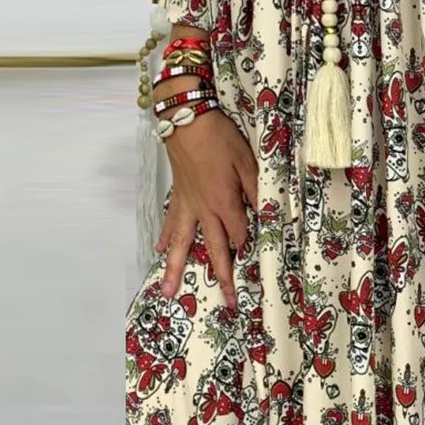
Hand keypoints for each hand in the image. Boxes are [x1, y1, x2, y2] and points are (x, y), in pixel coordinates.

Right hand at [155, 110, 257, 310]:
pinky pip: (170, 223)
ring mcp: (187, 206)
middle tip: (227, 303)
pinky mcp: (177, 196)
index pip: (241, 235)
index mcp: (225, 203)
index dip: (250, 248)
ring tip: (167, 293)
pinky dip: (164, 238)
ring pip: (181, 243)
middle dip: (222, 277)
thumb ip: (256, 189)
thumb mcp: (247, 161)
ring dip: (175, 269)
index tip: (259, 265)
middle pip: (214, 249)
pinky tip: (158, 250)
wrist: (187, 121)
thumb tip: (266, 212)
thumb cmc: (221, 138)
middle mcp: (204, 211)